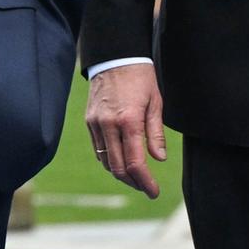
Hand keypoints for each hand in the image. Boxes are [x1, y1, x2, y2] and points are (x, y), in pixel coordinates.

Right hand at [83, 64, 165, 198]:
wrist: (115, 56)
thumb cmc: (140, 77)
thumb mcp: (155, 102)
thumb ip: (156, 133)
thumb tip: (159, 159)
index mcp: (129, 121)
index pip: (135, 163)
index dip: (145, 182)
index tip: (154, 192)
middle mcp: (109, 125)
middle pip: (118, 168)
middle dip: (133, 182)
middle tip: (146, 187)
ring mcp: (96, 123)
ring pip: (106, 161)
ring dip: (121, 173)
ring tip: (136, 176)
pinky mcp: (89, 121)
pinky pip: (98, 149)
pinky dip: (110, 159)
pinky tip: (122, 160)